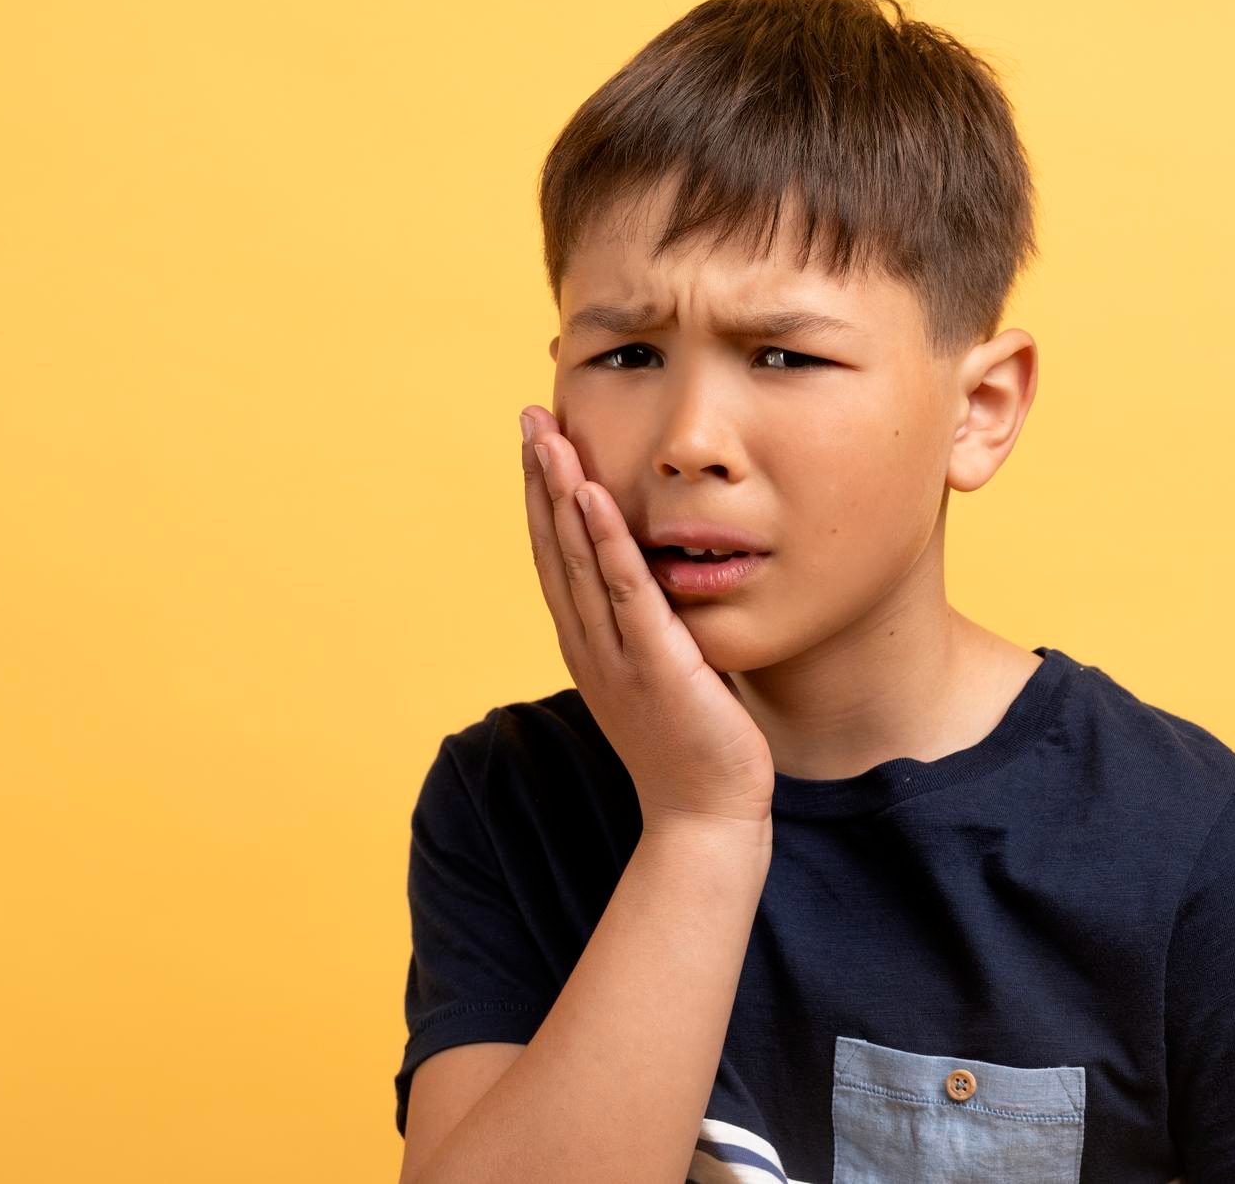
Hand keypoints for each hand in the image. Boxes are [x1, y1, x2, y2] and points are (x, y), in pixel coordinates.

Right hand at [519, 405, 774, 833]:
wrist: (705, 819)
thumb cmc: (694, 746)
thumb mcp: (665, 672)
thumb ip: (655, 626)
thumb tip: (667, 581)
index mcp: (589, 644)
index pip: (556, 556)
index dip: (543, 497)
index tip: (539, 441)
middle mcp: (589, 644)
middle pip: (554, 545)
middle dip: (540, 479)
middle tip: (529, 416)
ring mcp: (615, 654)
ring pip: (578, 559)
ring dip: (560, 494)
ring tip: (548, 436)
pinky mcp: (654, 663)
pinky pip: (625, 591)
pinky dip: (605, 540)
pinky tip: (594, 494)